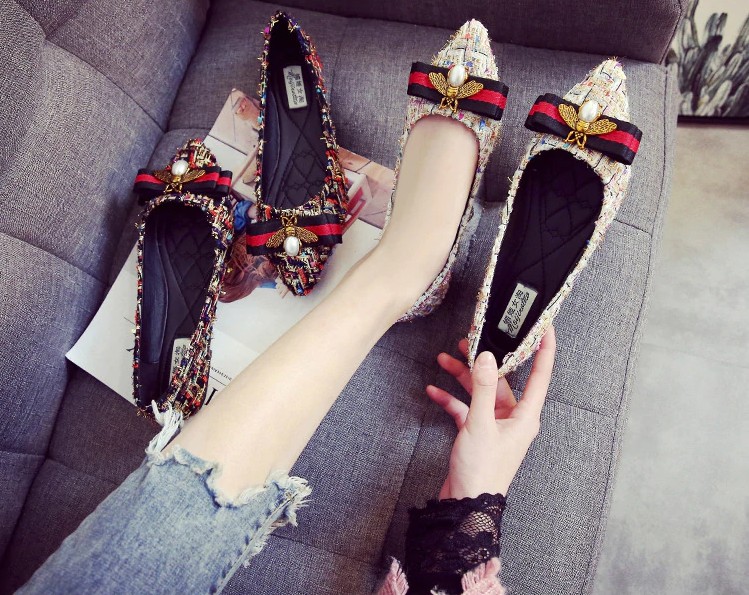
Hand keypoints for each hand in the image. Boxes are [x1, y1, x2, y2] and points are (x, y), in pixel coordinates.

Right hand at [426, 327, 555, 499]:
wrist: (466, 505)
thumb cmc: (482, 471)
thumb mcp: (480, 424)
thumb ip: (483, 388)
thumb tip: (486, 357)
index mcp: (525, 416)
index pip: (539, 374)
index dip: (544, 349)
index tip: (544, 326)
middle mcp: (513, 418)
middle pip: (501, 379)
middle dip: (485, 360)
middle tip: (470, 340)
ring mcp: (494, 425)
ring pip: (480, 391)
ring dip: (463, 376)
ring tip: (445, 359)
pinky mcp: (478, 433)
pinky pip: (465, 408)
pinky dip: (451, 399)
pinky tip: (434, 391)